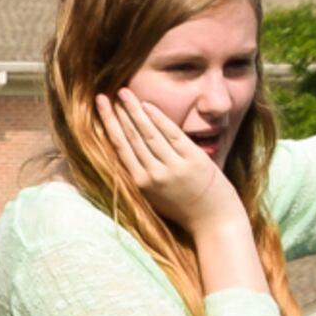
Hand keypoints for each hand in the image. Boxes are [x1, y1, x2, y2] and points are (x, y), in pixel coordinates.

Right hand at [94, 93, 247, 238]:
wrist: (215, 222)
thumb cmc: (184, 210)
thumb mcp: (156, 197)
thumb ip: (143, 175)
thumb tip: (128, 152)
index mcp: (141, 184)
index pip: (120, 148)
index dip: (108, 125)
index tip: (100, 108)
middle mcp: (154, 174)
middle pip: (131, 138)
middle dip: (117, 114)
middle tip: (104, 95)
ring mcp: (174, 166)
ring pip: (148, 133)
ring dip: (134, 111)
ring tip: (124, 93)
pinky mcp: (193, 160)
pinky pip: (172, 134)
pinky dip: (159, 119)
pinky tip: (148, 106)